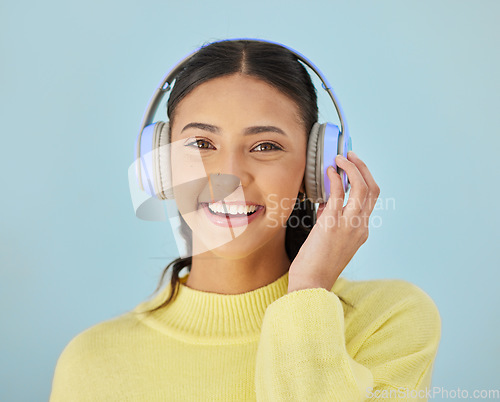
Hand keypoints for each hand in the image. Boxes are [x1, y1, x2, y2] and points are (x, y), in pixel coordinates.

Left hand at [288, 151, 379, 292]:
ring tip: (340, 158)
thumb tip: (325, 200)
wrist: (312, 284)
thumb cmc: (316, 265)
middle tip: (350, 155)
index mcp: (361, 230)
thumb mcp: (329, 239)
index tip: (353, 166)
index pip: (370, 198)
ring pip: (362, 188)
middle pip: (372, 189)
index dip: (364, 178)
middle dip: (363, 168)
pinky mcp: (333, 224)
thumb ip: (330, 218)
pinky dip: (336, 178)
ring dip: (352, 168)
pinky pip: (339, 194)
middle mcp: (360, 226)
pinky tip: (329, 171)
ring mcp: (349, 225)